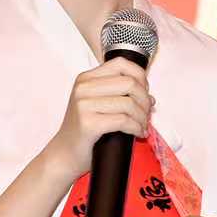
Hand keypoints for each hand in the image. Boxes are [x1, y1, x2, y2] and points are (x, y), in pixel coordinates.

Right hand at [46, 58, 152, 176]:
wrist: (65, 153)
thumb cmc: (85, 129)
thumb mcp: (99, 104)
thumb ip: (121, 95)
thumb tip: (151, 98)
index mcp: (86, 78)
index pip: (121, 63)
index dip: (140, 77)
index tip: (144, 92)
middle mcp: (83, 88)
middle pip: (130, 83)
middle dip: (145, 100)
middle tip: (146, 114)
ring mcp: (84, 105)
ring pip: (129, 103)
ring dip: (142, 117)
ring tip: (142, 126)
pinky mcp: (89, 124)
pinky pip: (124, 121)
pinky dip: (136, 128)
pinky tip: (138, 133)